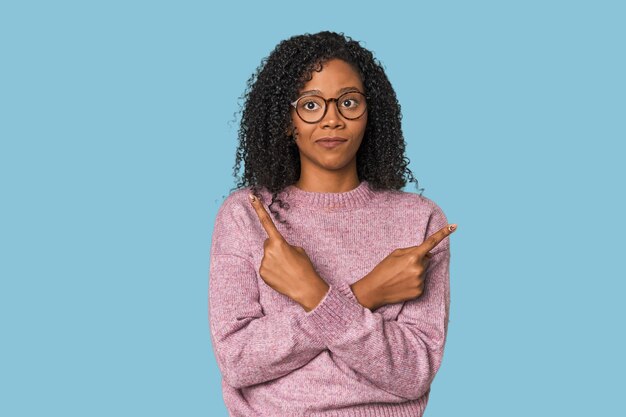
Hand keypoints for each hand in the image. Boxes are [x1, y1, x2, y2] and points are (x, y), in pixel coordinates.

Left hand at [248, 193, 328, 310]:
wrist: (305, 288)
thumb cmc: (304, 267)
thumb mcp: (298, 250)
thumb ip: (284, 245)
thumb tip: (275, 248)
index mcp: (279, 242)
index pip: (266, 221)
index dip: (258, 208)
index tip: (251, 196)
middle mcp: (268, 251)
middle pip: (268, 242)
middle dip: (275, 247)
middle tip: (287, 258)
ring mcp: (264, 262)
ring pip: (266, 255)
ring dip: (274, 259)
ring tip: (286, 268)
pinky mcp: (262, 273)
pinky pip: (265, 266)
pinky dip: (272, 269)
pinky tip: (281, 275)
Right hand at [354, 224, 456, 309]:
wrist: (375, 290)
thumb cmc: (383, 269)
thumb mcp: (395, 254)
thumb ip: (412, 250)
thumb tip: (428, 253)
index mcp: (413, 257)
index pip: (431, 243)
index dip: (443, 233)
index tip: (454, 226)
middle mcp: (419, 269)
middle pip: (426, 259)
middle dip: (418, 259)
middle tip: (402, 266)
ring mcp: (420, 281)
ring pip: (424, 271)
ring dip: (416, 271)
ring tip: (401, 276)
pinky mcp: (420, 291)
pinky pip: (422, 282)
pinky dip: (415, 282)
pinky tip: (403, 284)